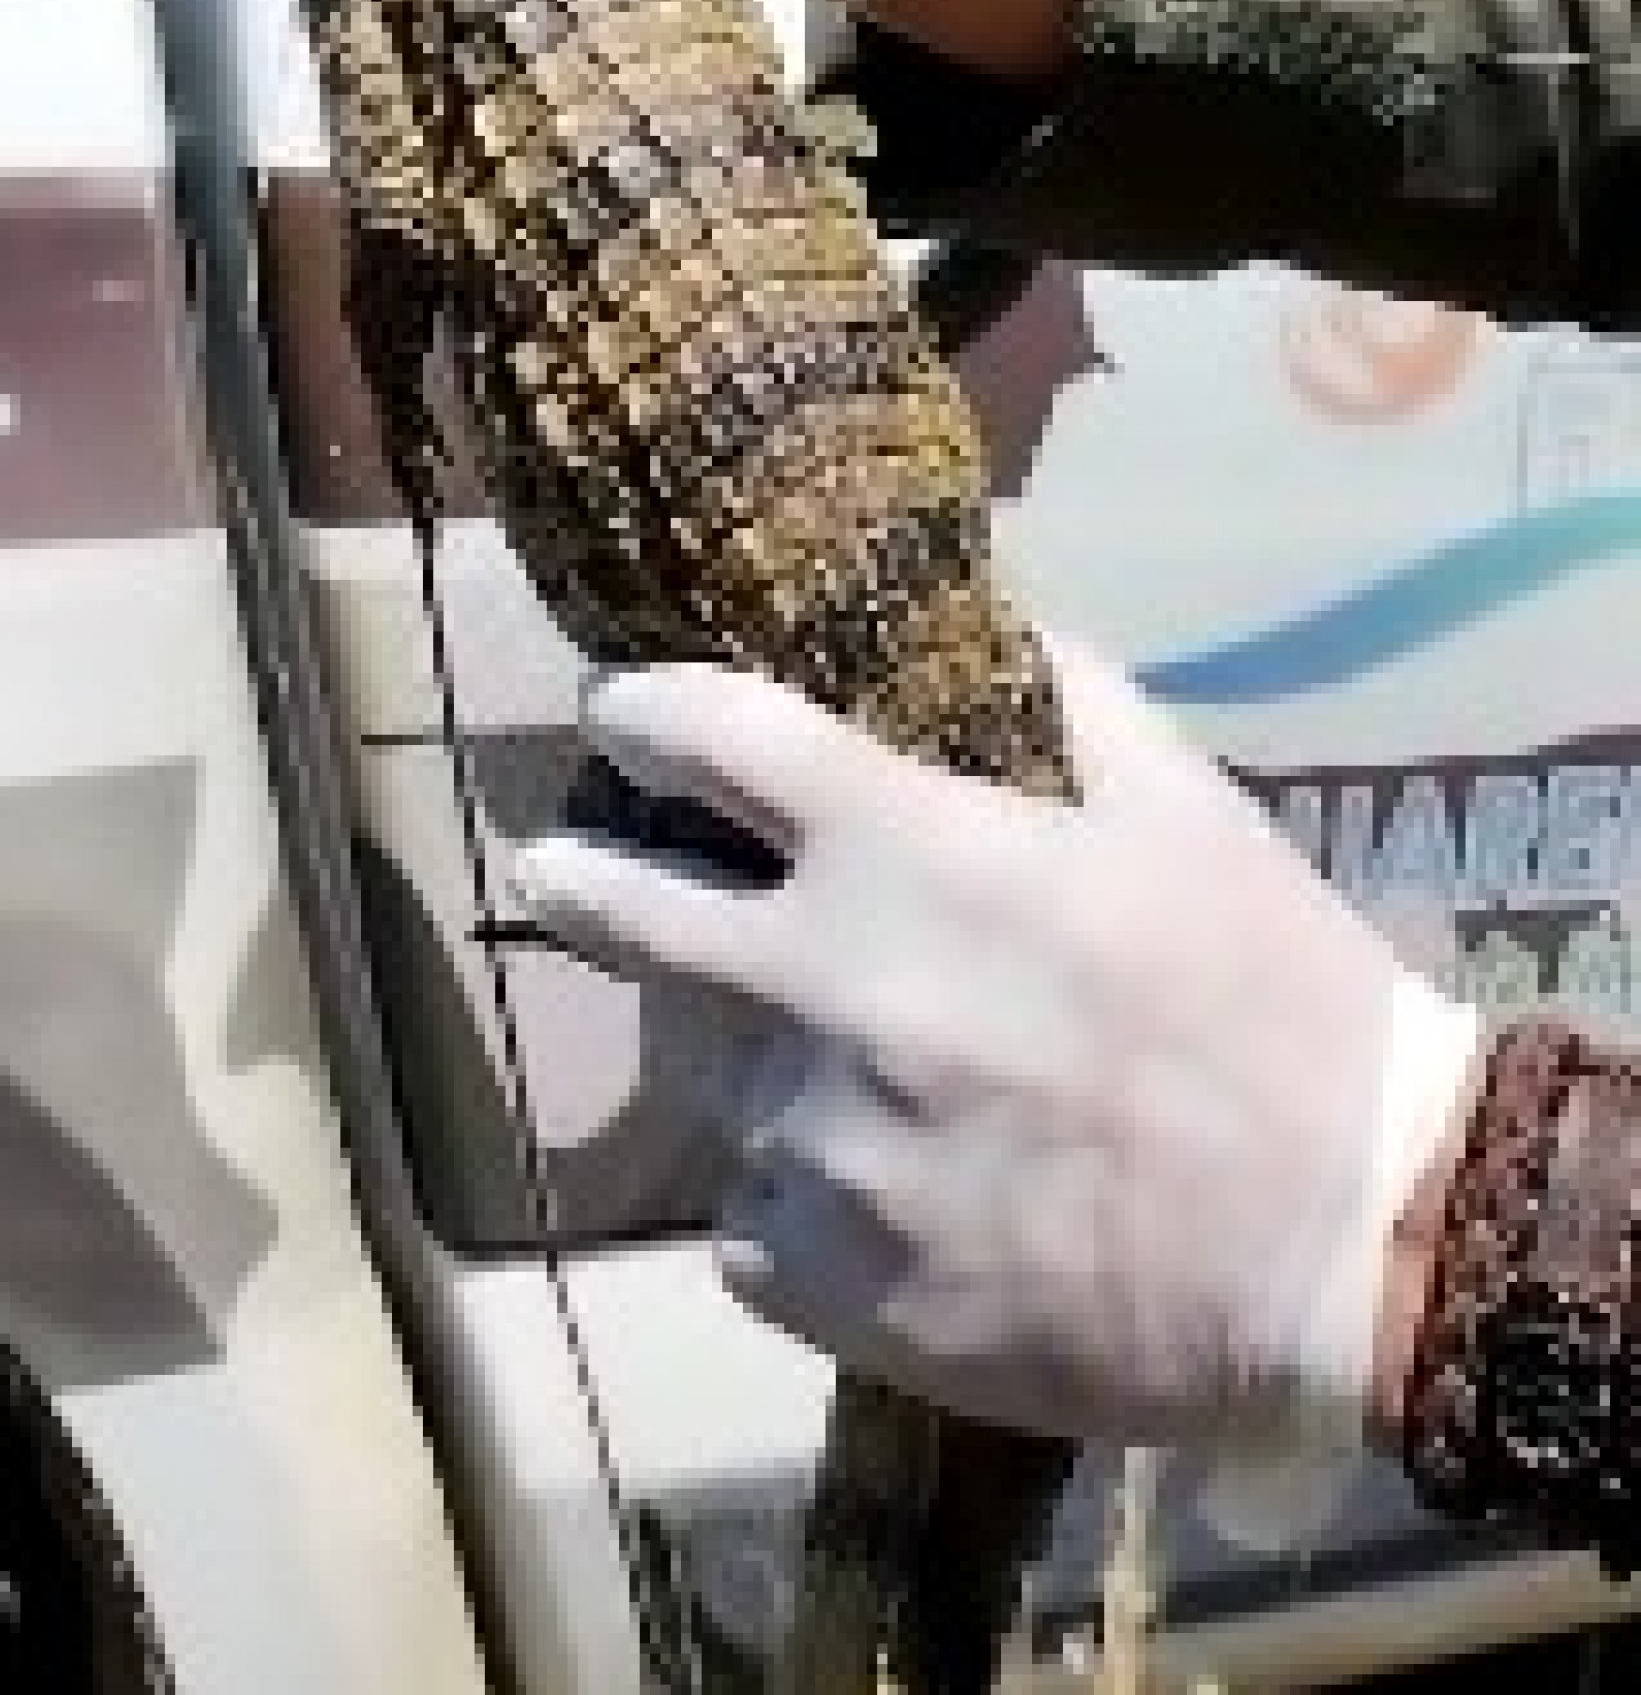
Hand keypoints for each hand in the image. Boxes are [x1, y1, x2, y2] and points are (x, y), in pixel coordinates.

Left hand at [508, 640, 1482, 1463]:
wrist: (1349, 1248)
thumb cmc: (1275, 999)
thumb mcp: (1184, 805)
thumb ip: (1067, 698)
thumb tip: (994, 625)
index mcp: (908, 848)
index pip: (711, 737)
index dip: (643, 713)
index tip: (617, 715)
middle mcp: (822, 988)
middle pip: (622, 910)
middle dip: (579, 873)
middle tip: (563, 866)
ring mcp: (811, 1146)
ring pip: (698, 1078)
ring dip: (727, 1048)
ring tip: (787, 1050)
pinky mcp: (827, 1287)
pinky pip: (747, 1220)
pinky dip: (784, 1196)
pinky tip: (857, 1191)